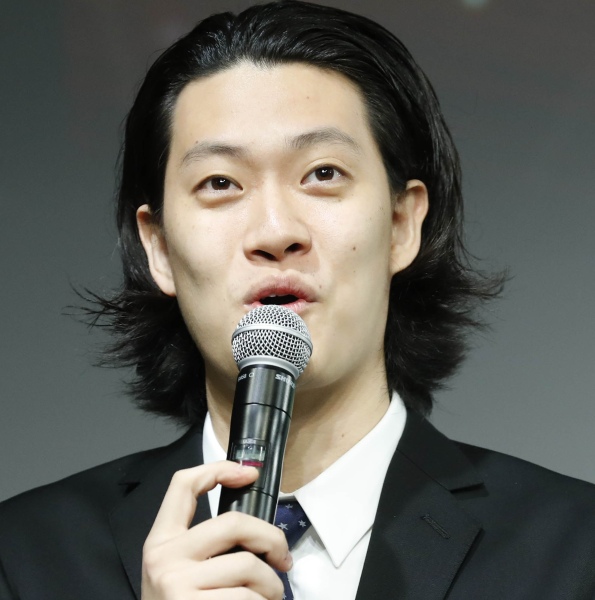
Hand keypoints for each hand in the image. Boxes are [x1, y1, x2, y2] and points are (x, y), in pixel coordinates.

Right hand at [142, 461, 289, 598]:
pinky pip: (248, 598)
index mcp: (160, 540)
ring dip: (272, 585)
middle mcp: (164, 558)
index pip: (183, 485)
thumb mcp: (178, 573)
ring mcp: (177, 585)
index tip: (250, 474)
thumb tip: (258, 531)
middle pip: (233, 522)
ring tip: (270, 597)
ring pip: (249, 565)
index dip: (219, 469)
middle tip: (283, 558)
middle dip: (271, 538)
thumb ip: (205, 547)